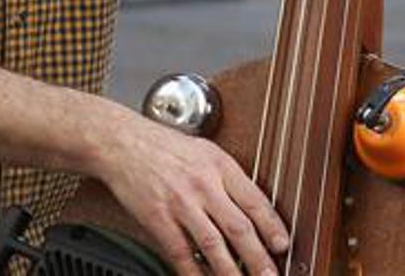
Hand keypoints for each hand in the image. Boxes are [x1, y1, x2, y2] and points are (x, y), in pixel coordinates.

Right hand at [93, 110, 288, 275]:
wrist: (122, 141)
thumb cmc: (163, 145)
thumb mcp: (205, 150)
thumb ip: (228, 177)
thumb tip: (252, 206)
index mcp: (220, 165)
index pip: (255, 200)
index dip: (273, 227)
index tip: (283, 245)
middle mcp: (203, 184)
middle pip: (239, 227)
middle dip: (259, 258)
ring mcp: (180, 203)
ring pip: (214, 245)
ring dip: (231, 272)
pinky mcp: (157, 218)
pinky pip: (180, 252)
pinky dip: (193, 273)